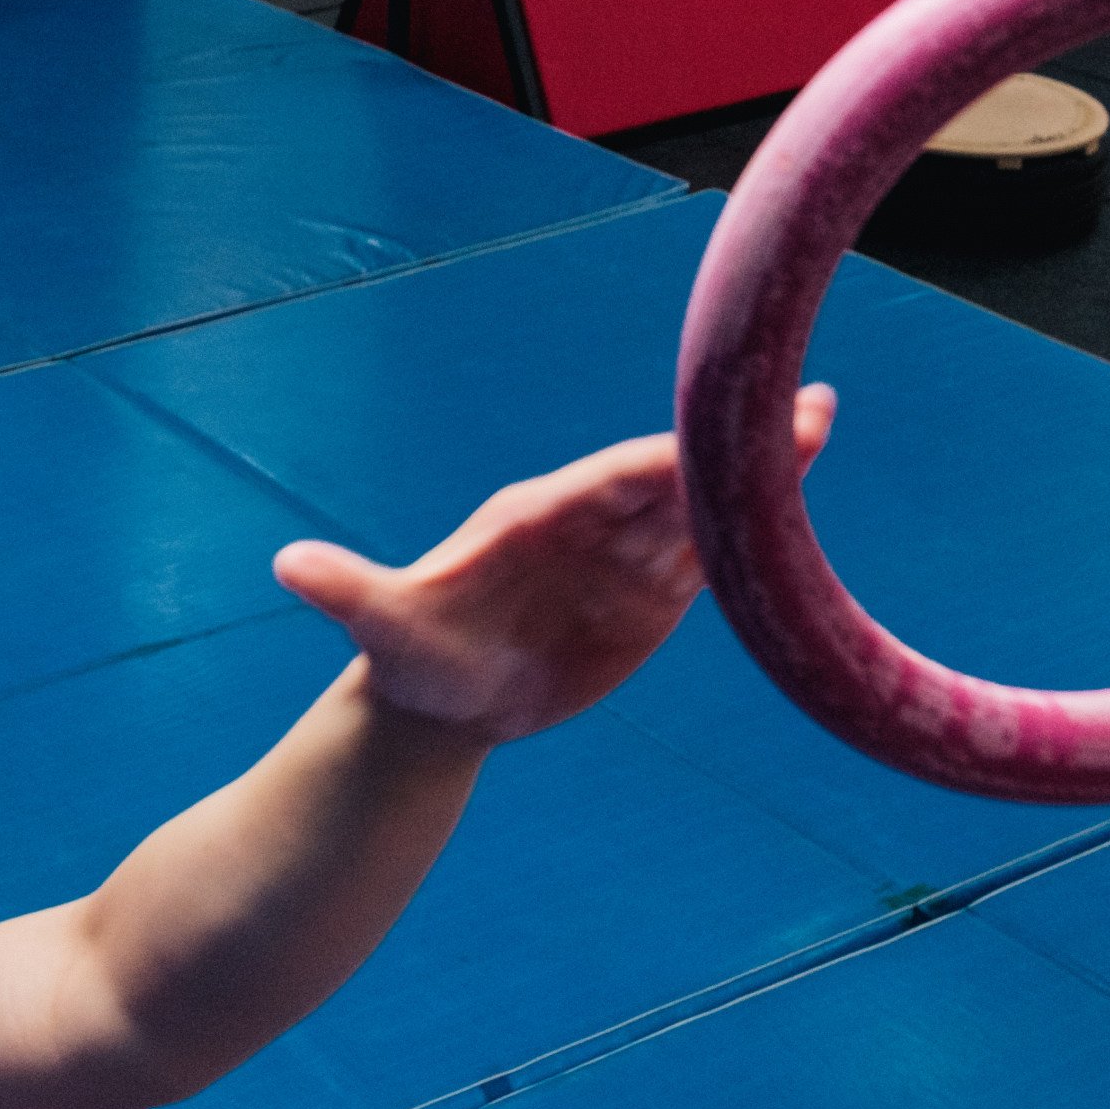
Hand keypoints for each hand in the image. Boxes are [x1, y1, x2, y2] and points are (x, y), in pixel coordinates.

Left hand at [271, 386, 835, 747]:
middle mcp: (587, 524)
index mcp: (535, 516)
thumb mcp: (380, 627)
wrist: (443, 699)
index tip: (720, 435)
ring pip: (701, 510)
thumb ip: (346, 590)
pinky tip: (804, 501)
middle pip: (671, 479)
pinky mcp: (648, 596)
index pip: (612, 481)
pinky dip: (755, 532)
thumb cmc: (411, 655)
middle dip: (734, 448)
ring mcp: (623, 556)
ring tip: (821, 431)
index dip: (667, 460)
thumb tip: (287, 565)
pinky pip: (710, 557)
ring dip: (760, 477)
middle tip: (808, 409)